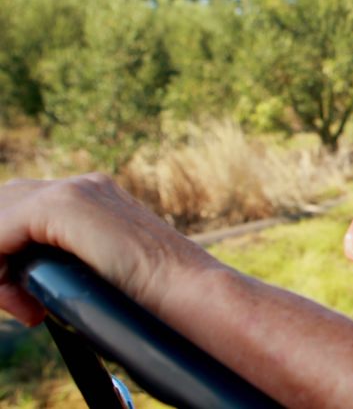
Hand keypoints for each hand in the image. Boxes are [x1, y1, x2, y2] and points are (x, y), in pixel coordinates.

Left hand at [0, 173, 213, 325]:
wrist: (192, 293)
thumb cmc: (158, 301)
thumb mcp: (103, 278)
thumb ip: (71, 269)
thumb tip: (24, 289)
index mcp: (97, 200)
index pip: (24, 211)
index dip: (7, 255)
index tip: (26, 306)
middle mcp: (85, 186)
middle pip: (5, 205)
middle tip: (18, 305)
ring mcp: (78, 190)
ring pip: (0, 212)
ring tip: (19, 303)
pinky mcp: (67, 203)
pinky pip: (1, 225)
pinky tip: (17, 294)